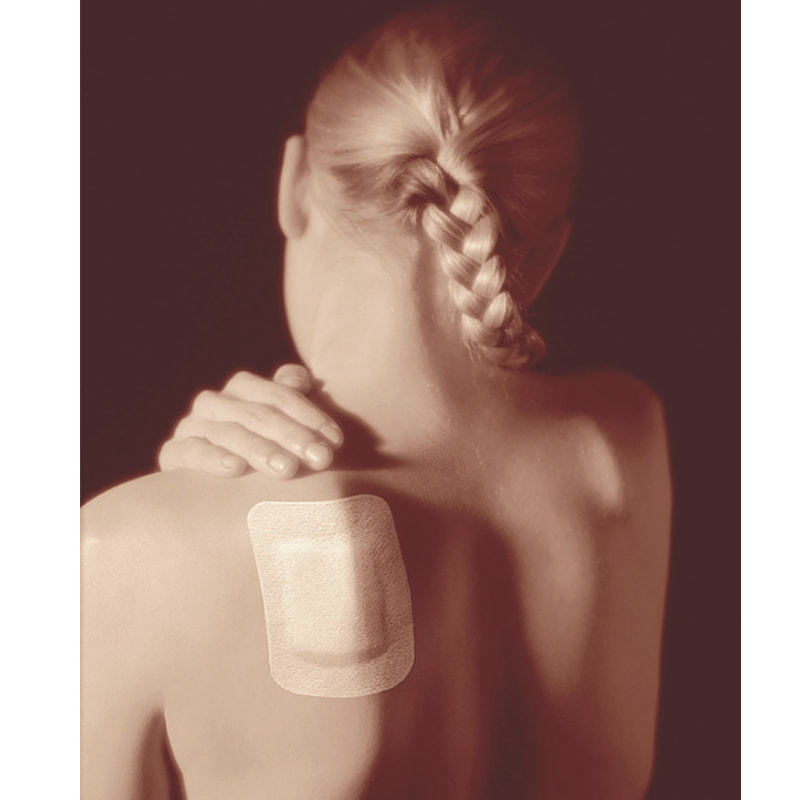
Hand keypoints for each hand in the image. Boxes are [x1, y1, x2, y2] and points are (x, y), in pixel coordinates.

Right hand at [157, 364, 342, 478]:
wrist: (208, 493)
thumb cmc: (259, 454)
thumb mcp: (280, 428)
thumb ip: (292, 398)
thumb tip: (302, 379)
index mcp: (243, 388)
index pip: (280, 395)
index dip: (310, 415)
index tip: (336, 440)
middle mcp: (216, 402)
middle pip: (259, 414)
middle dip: (294, 436)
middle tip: (322, 459)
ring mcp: (192, 426)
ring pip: (230, 432)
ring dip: (261, 450)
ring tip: (288, 469)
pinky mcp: (173, 453)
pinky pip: (192, 451)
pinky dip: (213, 458)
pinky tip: (235, 468)